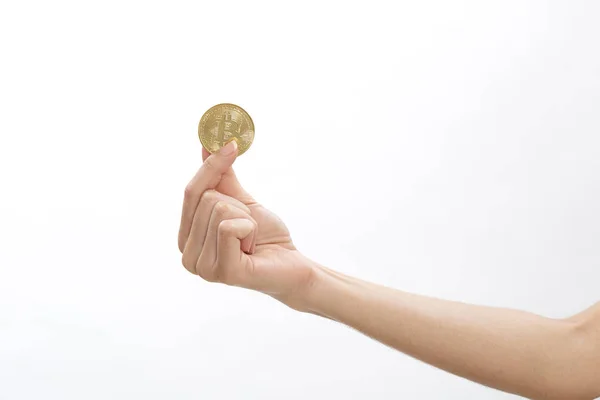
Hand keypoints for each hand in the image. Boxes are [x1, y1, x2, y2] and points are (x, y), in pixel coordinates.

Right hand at [178, 140, 316, 309]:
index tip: (232, 145)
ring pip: (220, 210)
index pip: (190, 192)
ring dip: (247, 220)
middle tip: (249, 227)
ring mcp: (202, 268)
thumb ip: (220, 175)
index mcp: (186, 238)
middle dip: (239, 206)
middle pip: (208, 198)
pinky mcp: (222, 272)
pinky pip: (230, 227)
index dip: (211, 166)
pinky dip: (249, 230)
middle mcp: (187, 256)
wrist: (291, 265)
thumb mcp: (241, 201)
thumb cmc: (265, 236)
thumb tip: (207, 142)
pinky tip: (253, 249)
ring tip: (251, 240)